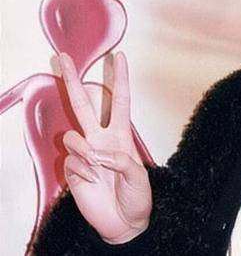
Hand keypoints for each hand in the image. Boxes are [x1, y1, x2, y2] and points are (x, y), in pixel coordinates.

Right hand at [58, 51, 151, 243]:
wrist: (124, 223)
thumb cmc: (137, 197)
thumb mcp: (139, 176)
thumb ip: (121, 160)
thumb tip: (98, 153)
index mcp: (121, 135)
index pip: (120, 100)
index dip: (120, 78)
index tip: (119, 55)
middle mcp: (101, 139)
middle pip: (83, 104)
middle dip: (73, 80)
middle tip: (63, 57)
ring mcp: (85, 153)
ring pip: (73, 136)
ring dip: (86, 152)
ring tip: (100, 170)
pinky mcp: (73, 169)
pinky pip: (72, 162)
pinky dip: (84, 173)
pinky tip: (93, 183)